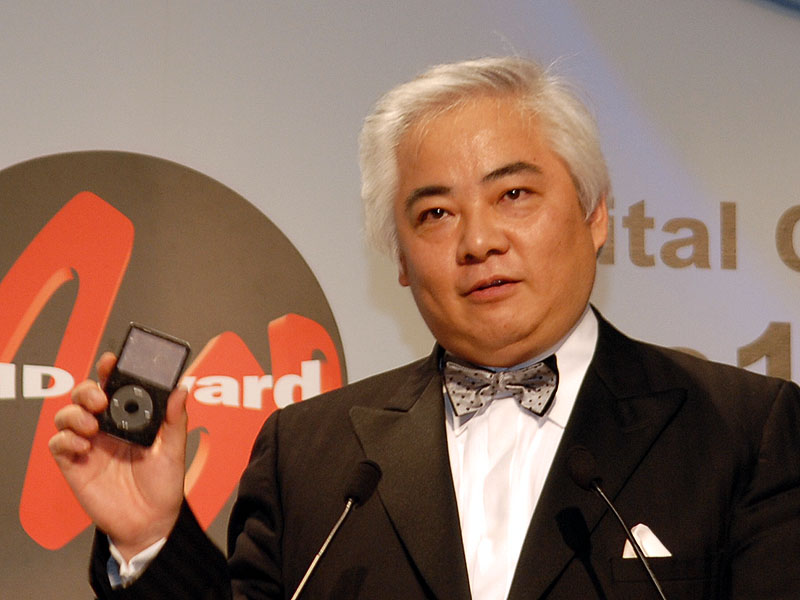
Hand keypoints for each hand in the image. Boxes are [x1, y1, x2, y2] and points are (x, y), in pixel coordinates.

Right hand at [49, 352, 187, 560]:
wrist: (152, 522)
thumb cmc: (164, 484)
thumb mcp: (175, 450)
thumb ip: (176, 420)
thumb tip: (180, 388)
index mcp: (131, 418)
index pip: (115, 386)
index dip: (109, 370)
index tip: (111, 361)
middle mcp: (107, 427)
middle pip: (85, 395)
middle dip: (88, 390)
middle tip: (100, 401)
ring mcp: (89, 445)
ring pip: (66, 415)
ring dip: (75, 414)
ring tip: (92, 427)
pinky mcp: (74, 465)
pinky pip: (58, 444)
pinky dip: (66, 440)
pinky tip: (84, 448)